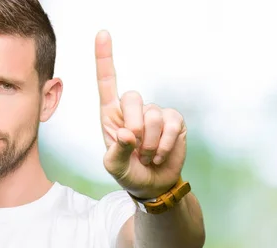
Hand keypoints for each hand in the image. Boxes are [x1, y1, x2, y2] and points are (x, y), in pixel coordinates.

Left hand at [94, 30, 186, 198]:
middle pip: (132, 97)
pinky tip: (159, 155)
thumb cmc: (128, 172)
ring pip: (153, 116)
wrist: (152, 185)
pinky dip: (164, 144)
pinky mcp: (174, 121)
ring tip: (147, 156)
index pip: (107, 82)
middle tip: (135, 148)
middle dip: (133, 125)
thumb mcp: (114, 167)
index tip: (102, 33)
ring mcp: (155, 113)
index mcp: (111, 115)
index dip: (104, 58)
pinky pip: (171, 125)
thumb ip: (116, 151)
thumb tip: (127, 134)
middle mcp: (133, 109)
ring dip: (149, 143)